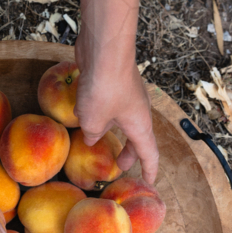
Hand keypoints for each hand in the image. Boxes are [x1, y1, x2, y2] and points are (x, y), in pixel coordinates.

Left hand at [74, 31, 158, 186]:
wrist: (105, 49)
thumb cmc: (104, 88)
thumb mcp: (93, 121)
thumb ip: (92, 134)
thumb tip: (91, 137)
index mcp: (140, 125)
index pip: (149, 154)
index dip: (149, 171)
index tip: (149, 184)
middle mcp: (138, 110)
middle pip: (136, 137)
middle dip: (128, 152)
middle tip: (118, 165)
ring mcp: (127, 94)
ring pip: (121, 119)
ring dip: (111, 131)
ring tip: (95, 140)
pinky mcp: (114, 82)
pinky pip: (109, 103)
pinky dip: (100, 112)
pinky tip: (82, 112)